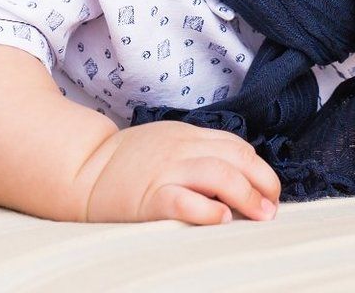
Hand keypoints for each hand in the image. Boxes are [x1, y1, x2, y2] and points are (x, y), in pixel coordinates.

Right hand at [73, 120, 283, 224]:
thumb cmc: (127, 164)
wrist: (82, 170)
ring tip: (259, 216)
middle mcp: (180, 149)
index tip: (269, 193)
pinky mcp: (149, 197)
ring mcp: (165, 171)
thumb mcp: (167, 144)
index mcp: (186, 136)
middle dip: (263, 183)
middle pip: (236, 158)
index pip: (236, 145)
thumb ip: (197, 152)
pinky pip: (183, 200)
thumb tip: (238, 176)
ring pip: (219, 174)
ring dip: (247, 196)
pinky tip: (221, 219)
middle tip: (271, 209)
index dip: (261, 170)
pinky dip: (207, 209)